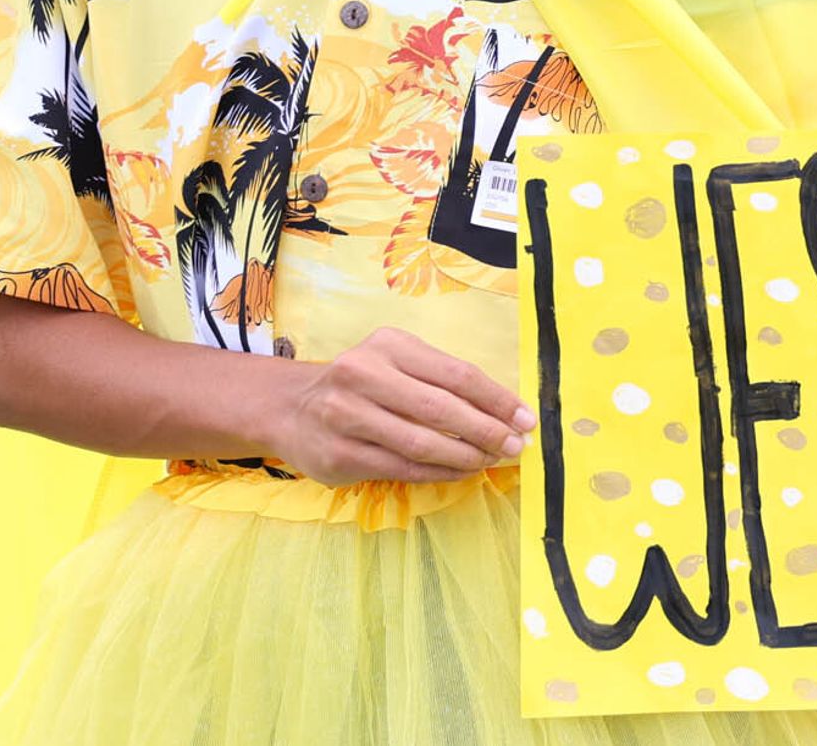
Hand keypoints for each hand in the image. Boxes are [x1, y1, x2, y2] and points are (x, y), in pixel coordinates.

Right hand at [267, 326, 534, 486]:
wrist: (291, 408)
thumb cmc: (360, 384)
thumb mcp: (395, 362)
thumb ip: (440, 380)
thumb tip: (504, 411)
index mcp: (389, 345)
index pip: (457, 374)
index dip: (497, 399)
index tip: (525, 418)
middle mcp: (364, 374)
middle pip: (442, 408)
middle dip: (488, 431)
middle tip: (516, 445)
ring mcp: (347, 415)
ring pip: (422, 443)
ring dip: (466, 456)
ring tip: (491, 461)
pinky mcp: (339, 454)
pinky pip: (402, 467)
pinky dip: (438, 472)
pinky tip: (460, 472)